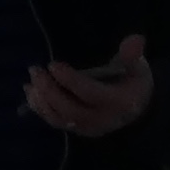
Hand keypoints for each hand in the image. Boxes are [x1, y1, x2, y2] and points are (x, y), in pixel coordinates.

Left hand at [27, 35, 154, 139]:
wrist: (137, 111)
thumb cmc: (134, 84)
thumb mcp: (138, 68)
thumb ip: (133, 55)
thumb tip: (136, 39)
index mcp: (117, 103)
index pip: (90, 94)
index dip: (70, 81)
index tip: (53, 64)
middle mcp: (101, 119)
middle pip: (71, 110)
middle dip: (50, 91)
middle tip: (35, 70)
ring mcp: (88, 127)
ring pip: (61, 119)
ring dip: (42, 101)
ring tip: (30, 82)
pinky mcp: (78, 129)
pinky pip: (57, 123)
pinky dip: (42, 109)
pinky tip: (31, 94)